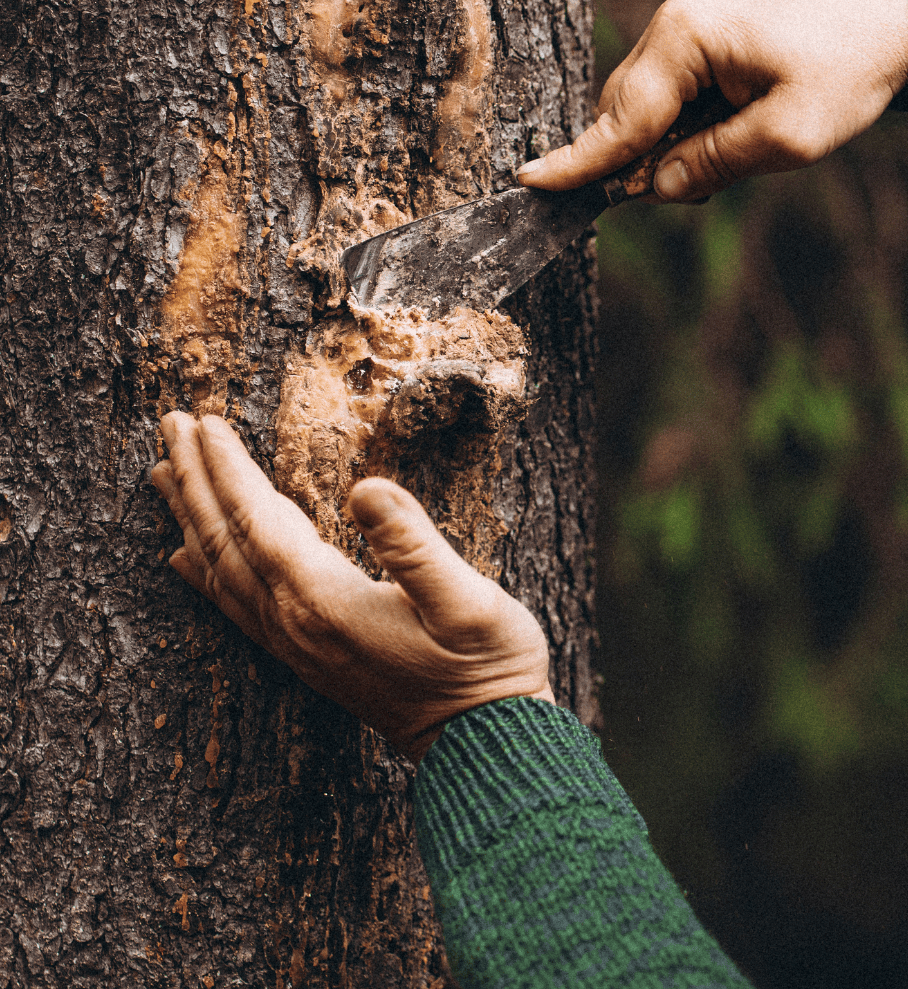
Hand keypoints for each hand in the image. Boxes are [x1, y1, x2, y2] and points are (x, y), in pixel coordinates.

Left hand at [151, 412, 553, 762]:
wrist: (482, 745)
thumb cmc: (486, 667)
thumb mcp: (469, 602)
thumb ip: (414, 546)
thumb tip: (366, 488)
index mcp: (326, 602)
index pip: (258, 521)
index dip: (229, 469)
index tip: (205, 421)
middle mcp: (295, 623)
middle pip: (225, 540)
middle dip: (195, 479)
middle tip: (169, 425)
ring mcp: (295, 643)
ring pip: (222, 571)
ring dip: (191, 517)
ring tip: (162, 474)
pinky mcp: (304, 655)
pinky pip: (234, 607)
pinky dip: (203, 573)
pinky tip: (184, 558)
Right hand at [517, 0, 907, 201]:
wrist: (898, 17)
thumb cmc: (848, 66)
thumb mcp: (786, 136)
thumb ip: (711, 165)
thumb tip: (655, 188)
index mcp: (683, 38)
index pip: (619, 119)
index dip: (578, 162)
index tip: (528, 184)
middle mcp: (673, 28)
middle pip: (625, 117)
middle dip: (644, 163)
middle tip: (702, 183)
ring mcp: (687, 32)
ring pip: (648, 112)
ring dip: (675, 149)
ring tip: (744, 149)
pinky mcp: (705, 44)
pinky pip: (674, 101)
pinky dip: (691, 131)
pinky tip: (737, 135)